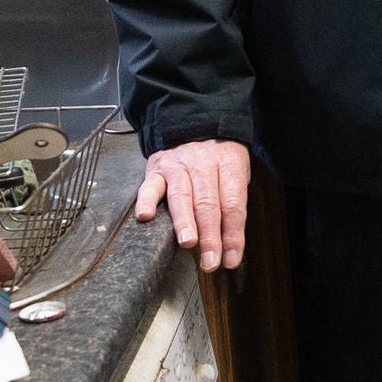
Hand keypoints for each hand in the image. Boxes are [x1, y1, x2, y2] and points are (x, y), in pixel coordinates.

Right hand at [137, 137, 251, 269]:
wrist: (192, 121)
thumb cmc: (218, 155)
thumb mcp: (236, 170)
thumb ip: (234, 201)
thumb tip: (232, 244)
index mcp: (229, 164)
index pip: (233, 204)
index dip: (233, 234)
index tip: (231, 259)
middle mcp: (203, 164)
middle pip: (208, 203)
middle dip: (210, 236)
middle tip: (210, 260)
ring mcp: (178, 166)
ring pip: (182, 195)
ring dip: (185, 221)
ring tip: (188, 242)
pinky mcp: (157, 168)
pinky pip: (150, 185)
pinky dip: (147, 200)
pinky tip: (146, 216)